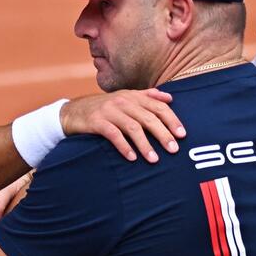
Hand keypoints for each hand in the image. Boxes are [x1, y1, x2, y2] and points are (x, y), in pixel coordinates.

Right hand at [61, 89, 185, 162]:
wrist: (73, 112)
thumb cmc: (104, 108)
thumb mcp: (125, 98)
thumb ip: (147, 96)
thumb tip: (170, 98)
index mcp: (133, 96)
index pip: (158, 106)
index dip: (172, 120)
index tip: (182, 134)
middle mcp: (123, 101)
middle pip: (148, 118)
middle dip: (163, 134)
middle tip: (174, 150)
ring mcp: (109, 111)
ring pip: (132, 128)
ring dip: (145, 145)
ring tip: (154, 159)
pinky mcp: (96, 121)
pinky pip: (113, 135)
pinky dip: (124, 147)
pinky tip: (132, 158)